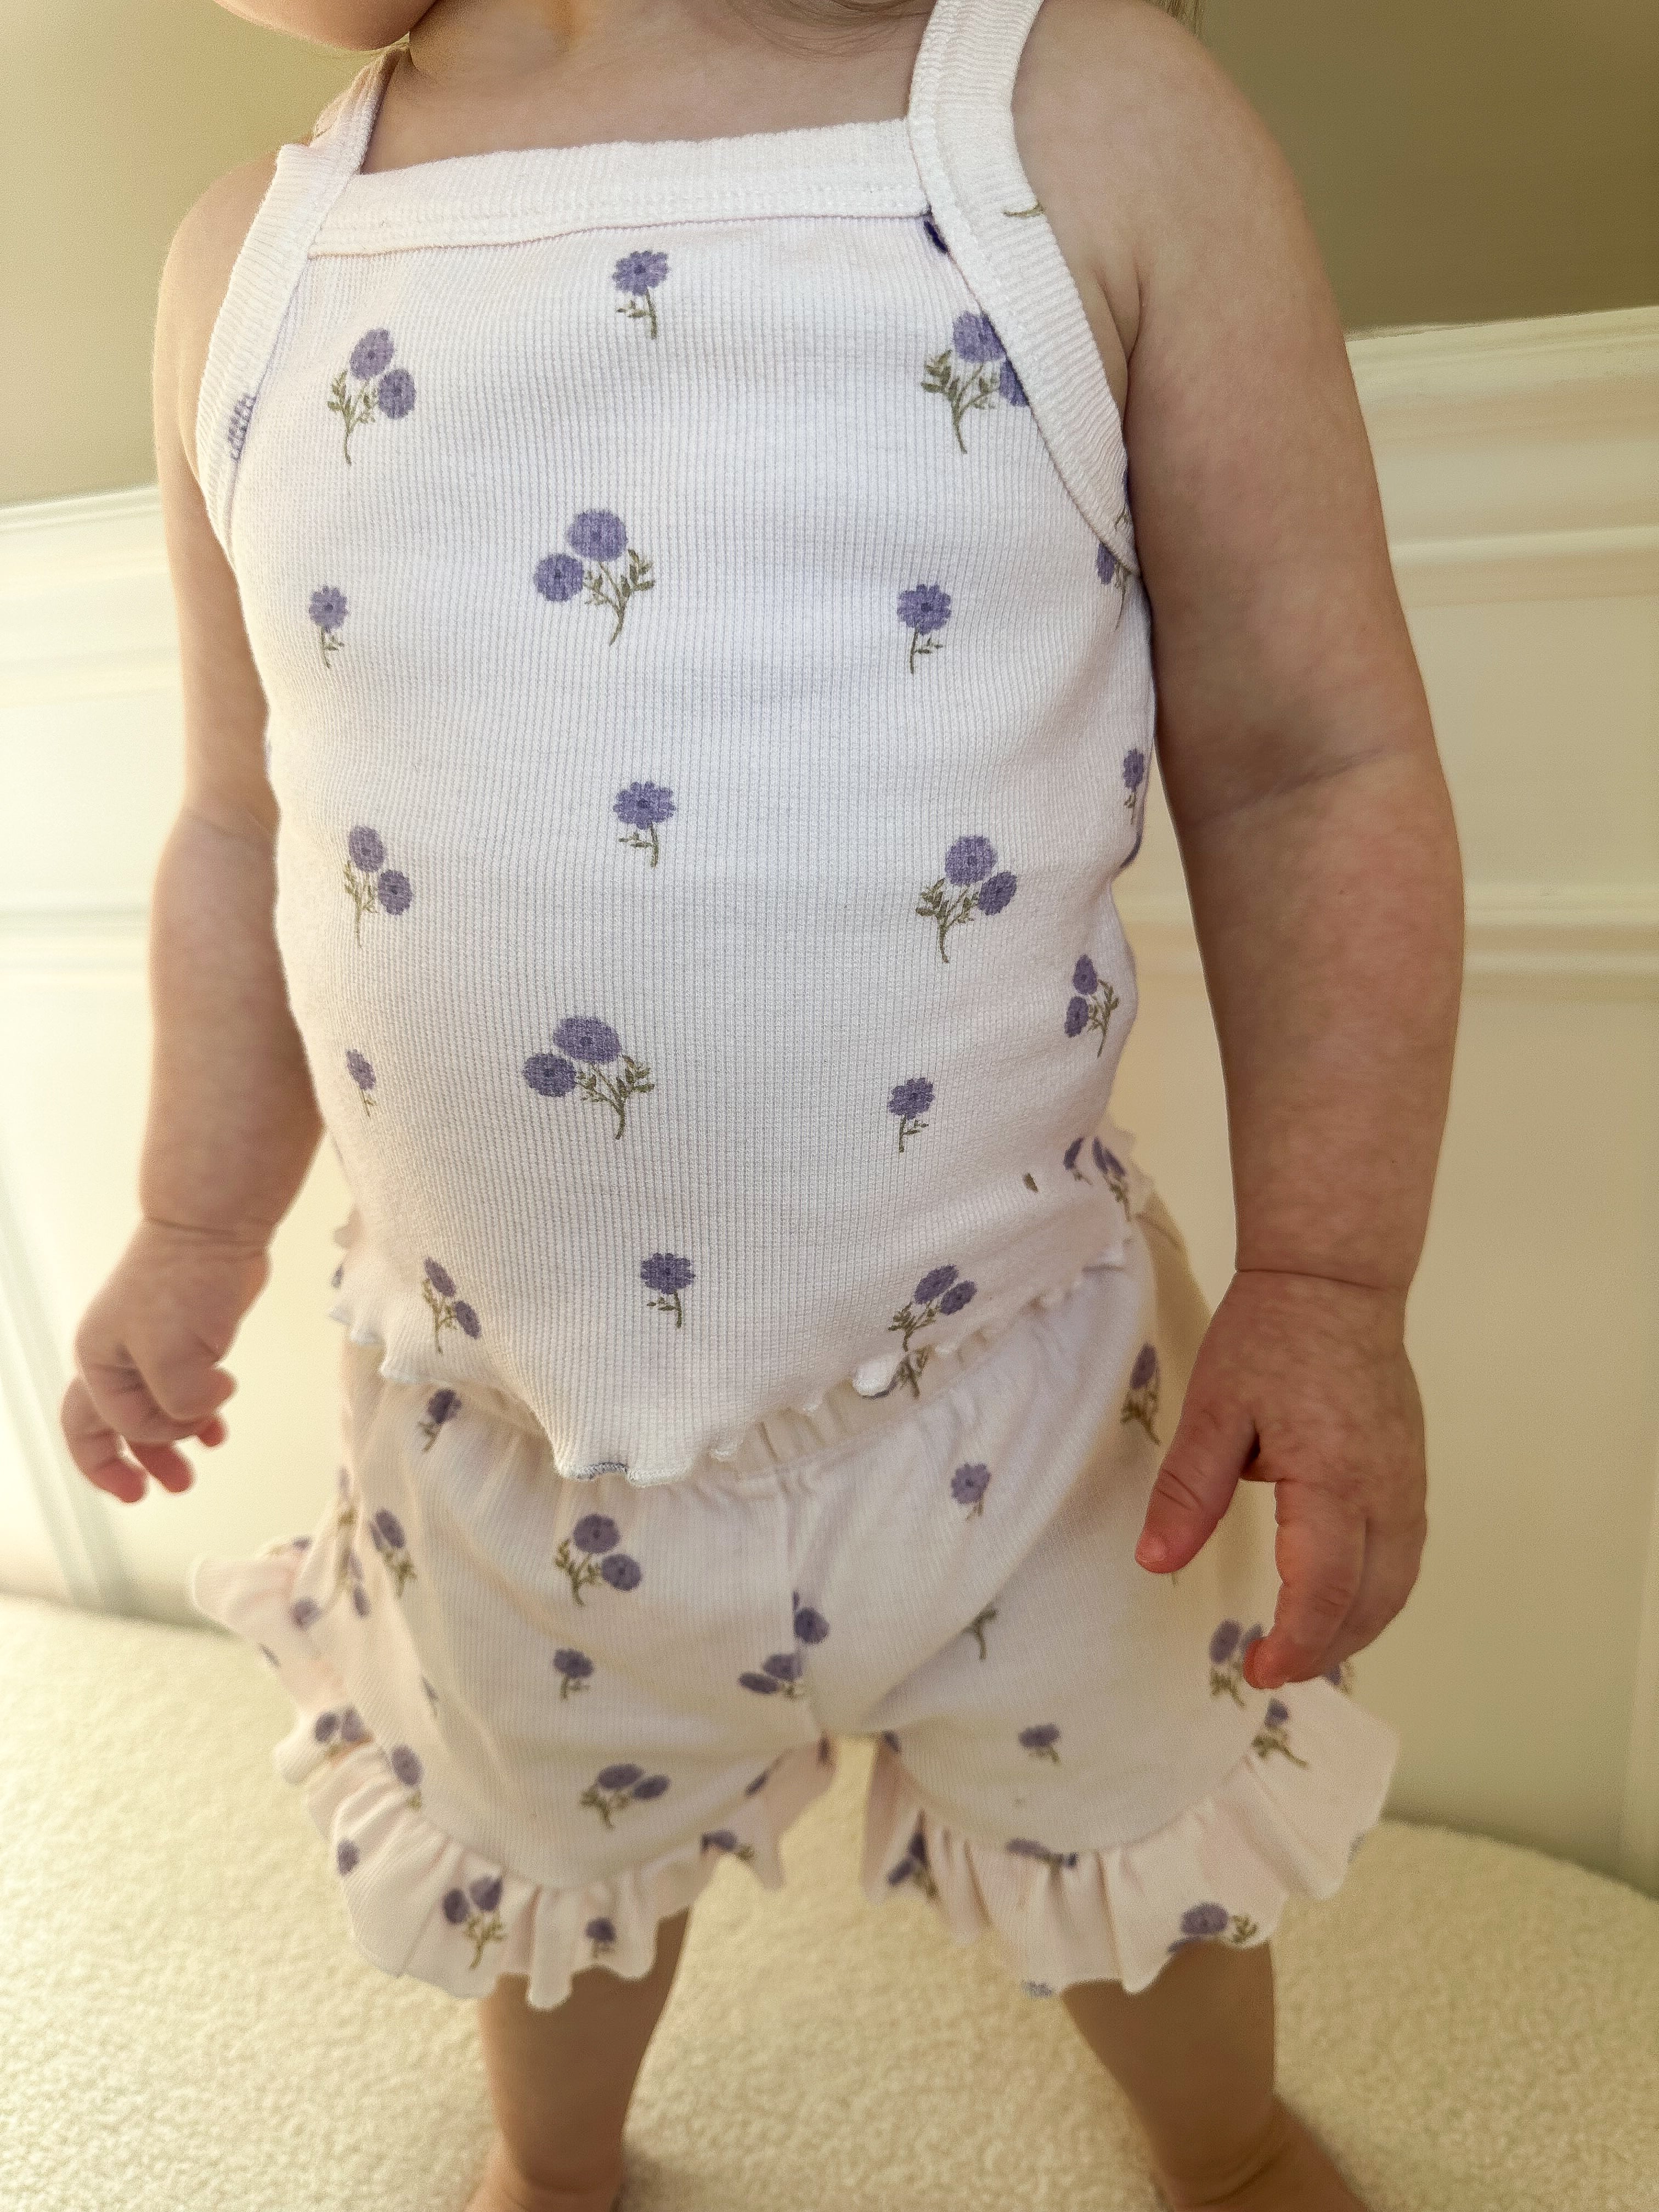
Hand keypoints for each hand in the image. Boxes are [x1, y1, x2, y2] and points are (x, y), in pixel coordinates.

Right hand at [61, 1219, 269, 1503]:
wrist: (213, 1228)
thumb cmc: (184, 1285)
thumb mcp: (173, 1358)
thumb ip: (178, 1404)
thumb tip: (202, 1416)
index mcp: (98, 1362)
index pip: (101, 1427)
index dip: (120, 1461)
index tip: (141, 1490)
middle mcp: (116, 1355)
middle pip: (109, 1423)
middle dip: (132, 1461)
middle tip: (160, 1492)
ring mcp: (150, 1344)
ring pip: (150, 1407)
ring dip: (169, 1441)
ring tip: (191, 1472)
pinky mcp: (187, 1335)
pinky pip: (182, 1386)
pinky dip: (197, 1409)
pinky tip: (218, 1427)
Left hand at [1133, 1267, 1427, 1690]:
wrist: (1334, 1281)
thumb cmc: (1269, 1337)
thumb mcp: (1214, 1409)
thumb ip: (1188, 1490)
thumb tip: (1154, 1561)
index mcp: (1334, 1480)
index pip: (1326, 1589)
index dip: (1295, 1642)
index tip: (1258, 1669)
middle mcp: (1385, 1491)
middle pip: (1372, 1601)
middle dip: (1325, 1648)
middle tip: (1271, 1669)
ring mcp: (1407, 1481)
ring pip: (1397, 1582)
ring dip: (1357, 1627)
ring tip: (1304, 1648)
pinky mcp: (1411, 1468)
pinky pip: (1405, 1552)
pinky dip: (1376, 1591)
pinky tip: (1341, 1598)